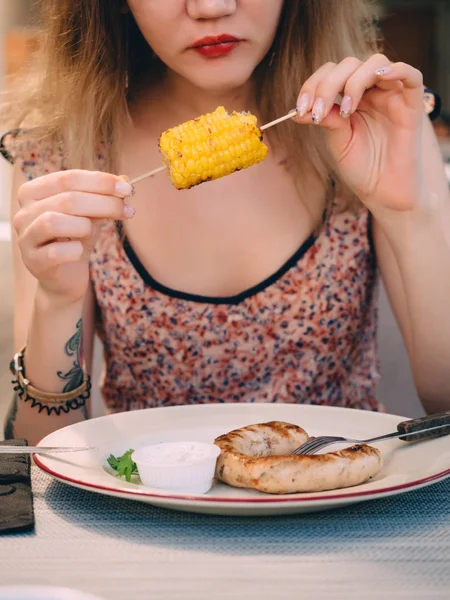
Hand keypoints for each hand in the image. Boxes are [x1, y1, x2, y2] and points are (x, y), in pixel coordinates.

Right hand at [13, 170, 133, 304]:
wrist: (66, 276)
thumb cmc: (75, 239)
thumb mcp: (90, 216)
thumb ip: (103, 198)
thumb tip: (123, 181)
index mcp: (34, 192)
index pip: (68, 178)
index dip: (100, 181)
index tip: (126, 188)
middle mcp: (23, 212)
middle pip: (66, 199)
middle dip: (104, 203)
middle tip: (127, 210)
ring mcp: (25, 238)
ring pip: (53, 222)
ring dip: (84, 225)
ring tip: (93, 232)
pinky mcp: (33, 262)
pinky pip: (55, 252)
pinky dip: (74, 250)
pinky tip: (80, 251)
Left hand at [294, 54, 424, 214]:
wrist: (383, 192)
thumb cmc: (361, 168)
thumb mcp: (338, 142)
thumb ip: (327, 119)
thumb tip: (299, 109)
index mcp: (350, 97)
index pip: (330, 73)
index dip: (312, 85)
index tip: (300, 109)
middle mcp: (371, 91)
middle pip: (349, 65)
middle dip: (328, 85)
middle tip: (318, 112)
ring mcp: (392, 95)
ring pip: (375, 63)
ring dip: (354, 81)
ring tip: (347, 111)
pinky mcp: (412, 104)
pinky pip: (411, 75)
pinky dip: (396, 69)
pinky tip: (380, 77)